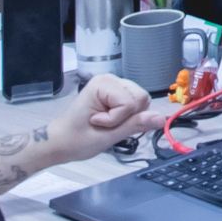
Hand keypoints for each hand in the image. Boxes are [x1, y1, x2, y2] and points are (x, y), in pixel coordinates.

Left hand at [45, 74, 163, 164]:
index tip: (98, 124)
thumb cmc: (76, 140)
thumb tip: (161, 118)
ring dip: (127, 117)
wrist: (60, 142)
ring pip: (141, 101)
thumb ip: (135, 124)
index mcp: (103, 84)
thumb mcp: (107, 136)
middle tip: (104, 125)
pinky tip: (109, 121)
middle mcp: (110, 78)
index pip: (132, 102)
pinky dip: (126, 116)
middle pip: (141, 98)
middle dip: (127, 116)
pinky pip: (135, 104)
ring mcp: (113, 85)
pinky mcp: (116, 93)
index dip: (119, 119)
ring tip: (106, 123)